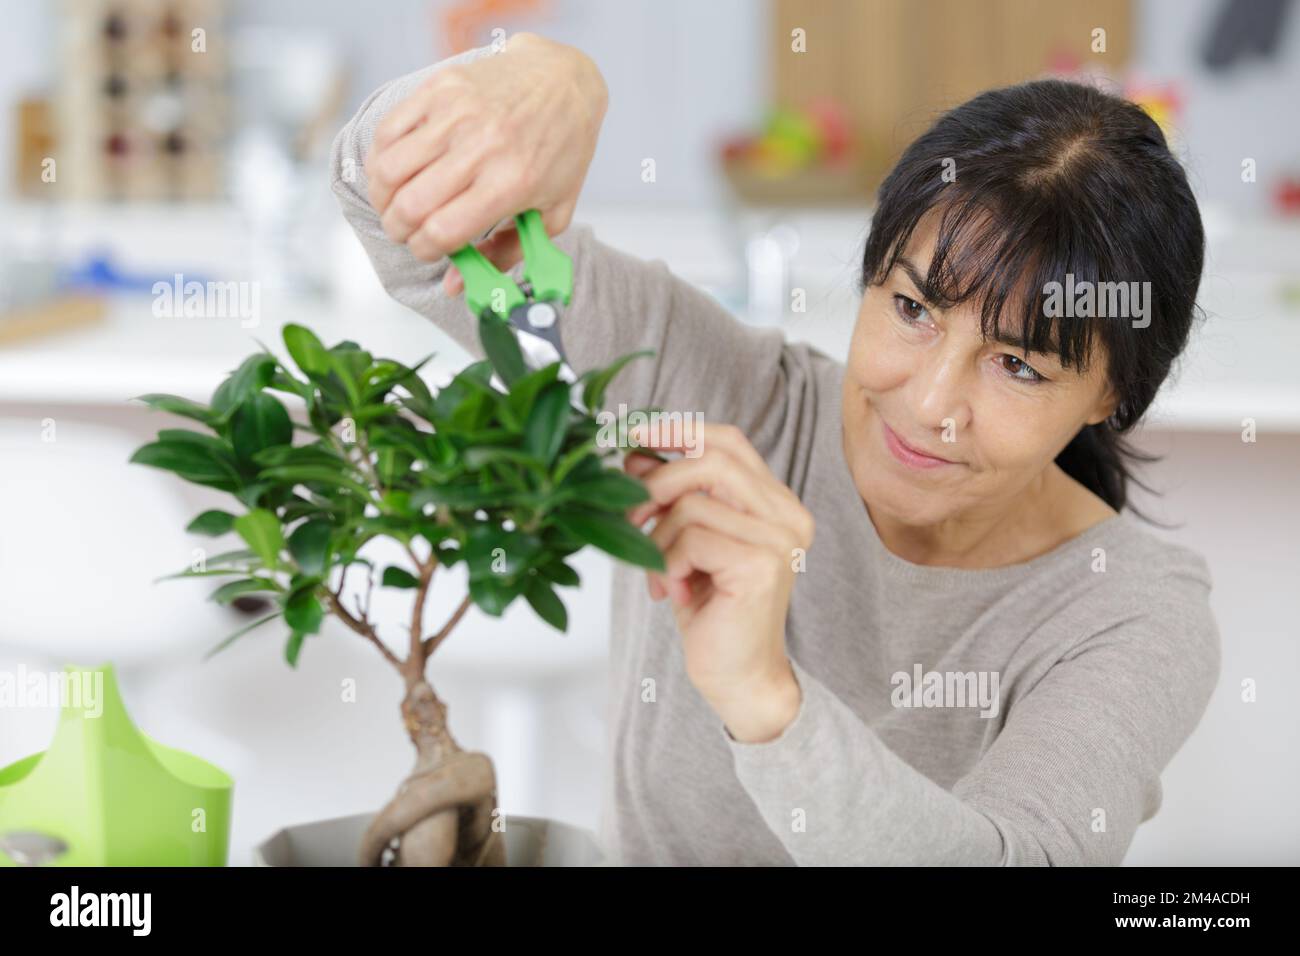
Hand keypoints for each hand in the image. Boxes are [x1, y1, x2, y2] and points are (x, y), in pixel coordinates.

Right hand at [364, 32, 607, 292]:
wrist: (563, 81)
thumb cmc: (559, 154)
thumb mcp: (550, 213)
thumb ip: (504, 254)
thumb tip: (454, 286)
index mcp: (511, 184)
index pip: (443, 231)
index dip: (424, 250)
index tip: (427, 250)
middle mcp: (482, 147)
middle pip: (410, 205)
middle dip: (398, 230)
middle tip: (404, 232)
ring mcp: (457, 114)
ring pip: (389, 169)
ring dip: (382, 198)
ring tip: (392, 205)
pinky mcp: (439, 88)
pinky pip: (388, 130)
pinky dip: (379, 159)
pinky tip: (392, 172)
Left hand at [624, 422, 813, 741]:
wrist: (737, 677)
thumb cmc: (711, 610)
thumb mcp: (685, 542)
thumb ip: (671, 497)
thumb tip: (635, 455)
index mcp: (775, 502)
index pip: (730, 442)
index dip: (680, 431)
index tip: (633, 434)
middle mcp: (787, 515)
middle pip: (711, 461)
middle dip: (658, 483)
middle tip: (630, 516)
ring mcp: (779, 538)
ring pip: (692, 503)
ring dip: (658, 538)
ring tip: (659, 572)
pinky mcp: (761, 565)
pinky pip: (691, 539)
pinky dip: (666, 563)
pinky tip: (673, 592)